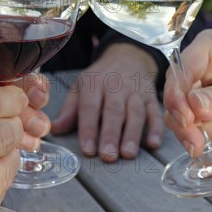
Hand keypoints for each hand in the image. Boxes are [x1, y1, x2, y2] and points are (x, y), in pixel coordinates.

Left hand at [51, 43, 163, 161]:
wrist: (128, 56)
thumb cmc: (101, 77)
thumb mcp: (81, 86)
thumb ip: (70, 109)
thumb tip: (55, 129)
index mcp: (94, 84)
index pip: (90, 107)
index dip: (89, 129)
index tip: (88, 149)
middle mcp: (116, 86)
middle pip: (114, 111)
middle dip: (111, 135)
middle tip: (108, 156)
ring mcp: (136, 92)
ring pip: (135, 113)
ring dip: (132, 134)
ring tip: (127, 154)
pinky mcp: (151, 97)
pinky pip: (155, 112)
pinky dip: (156, 128)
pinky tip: (153, 144)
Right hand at [163, 29, 211, 157]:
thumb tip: (194, 106)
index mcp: (208, 48)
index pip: (180, 71)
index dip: (177, 95)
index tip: (187, 118)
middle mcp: (198, 70)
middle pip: (174, 98)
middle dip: (186, 121)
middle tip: (199, 140)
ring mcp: (199, 96)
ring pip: (179, 119)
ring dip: (201, 131)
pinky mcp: (204, 118)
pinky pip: (192, 133)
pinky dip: (208, 139)